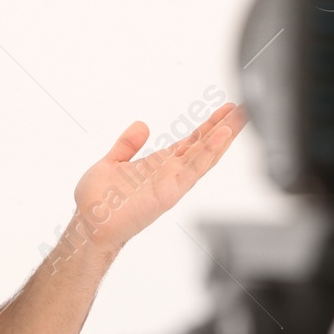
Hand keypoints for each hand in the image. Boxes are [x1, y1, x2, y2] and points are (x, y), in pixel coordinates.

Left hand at [68, 101, 247, 253]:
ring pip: (205, 155)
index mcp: (159, 165)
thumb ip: (127, 145)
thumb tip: (141, 126)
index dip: (209, 125)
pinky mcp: (170, 192)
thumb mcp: (111, 162)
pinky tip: (223, 137)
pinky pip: (194, 169)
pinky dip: (210, 152)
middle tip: (246, 109)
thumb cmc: (96, 202)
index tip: (226, 110)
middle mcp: (170, 173)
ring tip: (241, 118)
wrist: (88, 223)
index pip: (191, 141)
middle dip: (225, 127)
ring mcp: (172, 182)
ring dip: (224, 136)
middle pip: (204, 146)